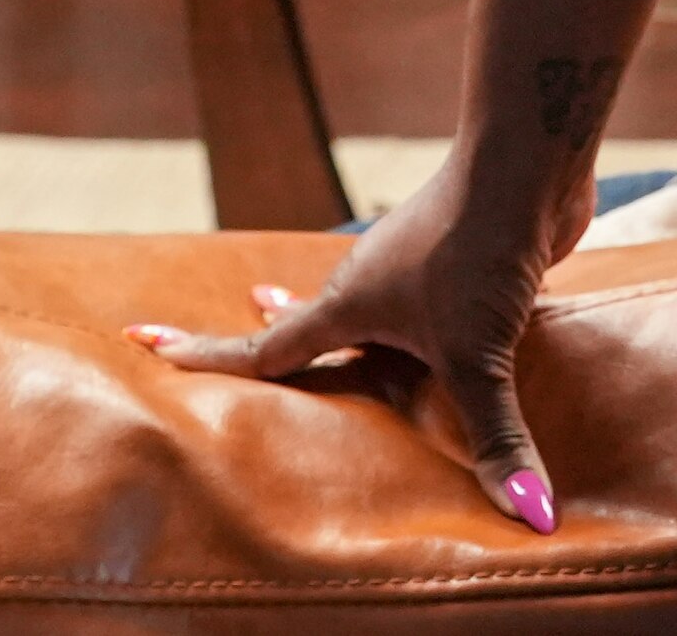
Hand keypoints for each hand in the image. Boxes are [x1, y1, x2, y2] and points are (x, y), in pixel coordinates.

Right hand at [143, 151, 591, 529]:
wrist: (527, 161)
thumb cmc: (477, 248)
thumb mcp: (478, 355)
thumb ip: (496, 436)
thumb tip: (529, 516)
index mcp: (346, 305)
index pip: (264, 347)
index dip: (207, 356)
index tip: (147, 344)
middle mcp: (371, 283)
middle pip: (312, 325)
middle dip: (275, 339)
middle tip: (239, 358)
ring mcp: (416, 268)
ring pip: (373, 315)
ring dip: (353, 338)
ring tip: (337, 361)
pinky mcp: (462, 262)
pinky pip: (429, 309)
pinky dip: (420, 329)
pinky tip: (439, 338)